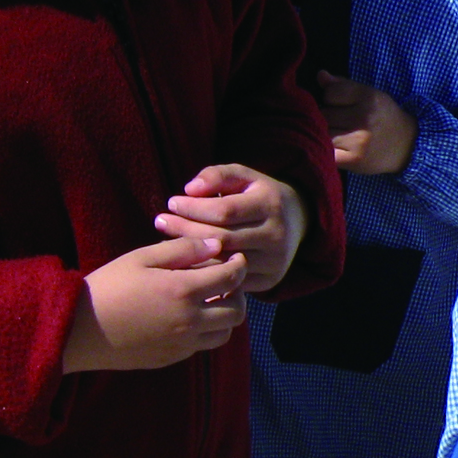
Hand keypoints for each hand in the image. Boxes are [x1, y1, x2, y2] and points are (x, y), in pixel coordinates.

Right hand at [63, 235, 247, 372]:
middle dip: (238, 293)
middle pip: (237, 311)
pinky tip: (189, 317)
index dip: (239, 265)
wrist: (77, 329)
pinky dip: (206, 331)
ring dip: (226, 316)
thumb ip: (182, 250)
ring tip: (210, 300)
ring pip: (225, 333)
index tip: (235, 258)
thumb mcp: (141, 257)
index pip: (232, 278)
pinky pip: (202, 346)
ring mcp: (182, 344)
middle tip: (226, 281)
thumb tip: (216, 245)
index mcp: (183, 291)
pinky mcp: (172, 358)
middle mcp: (190, 321)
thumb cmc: (108, 286)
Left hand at [153, 163, 308, 293]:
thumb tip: (190, 189)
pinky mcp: (269, 281)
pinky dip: (204, 270)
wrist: (296, 223)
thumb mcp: (244, 177)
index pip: (224, 211)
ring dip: (190, 252)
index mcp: (271, 205)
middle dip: (186, 229)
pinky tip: (185, 259)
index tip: (172, 202)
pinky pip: (229, 280)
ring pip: (223, 261)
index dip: (193, 208)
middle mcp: (277, 235)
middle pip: (221, 238)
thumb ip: (217, 176)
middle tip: (160, 220)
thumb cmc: (258, 196)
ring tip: (166, 238)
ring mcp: (274, 262)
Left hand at [316, 72, 417, 174]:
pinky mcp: (354, 160)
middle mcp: (364, 118)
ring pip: (323, 132)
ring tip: (343, 135)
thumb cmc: (384, 117)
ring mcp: (358, 141)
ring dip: (328, 134)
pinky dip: (329, 150)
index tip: (342, 104)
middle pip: (324, 113)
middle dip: (329, 116)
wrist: (407, 146)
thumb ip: (343, 85)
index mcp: (369, 98)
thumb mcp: (370, 94)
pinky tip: (341, 148)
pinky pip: (327, 151)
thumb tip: (320, 75)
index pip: (330, 93)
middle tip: (343, 122)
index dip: (332, 98)